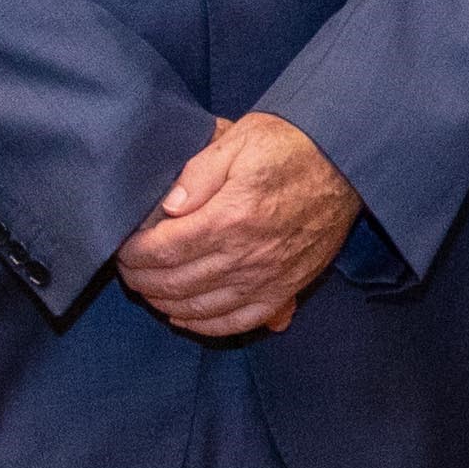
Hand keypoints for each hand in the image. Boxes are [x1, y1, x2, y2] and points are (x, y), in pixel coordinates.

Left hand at [116, 110, 359, 340]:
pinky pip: (240, 321)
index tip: (122, 249)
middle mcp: (247, 256)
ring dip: (167, 305)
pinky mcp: (287, 288)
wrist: (346, 162)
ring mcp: (268, 278)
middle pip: (177, 284)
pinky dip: (208, 325)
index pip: (164, 250)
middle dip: (143, 281)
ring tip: (149, 292)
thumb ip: (197, 175)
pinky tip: (186, 318)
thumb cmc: (290, 146)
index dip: (135, 255)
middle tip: (127, 271)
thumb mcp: (237, 142)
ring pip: (202, 308)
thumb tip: (167, 208)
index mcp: (229, 218)